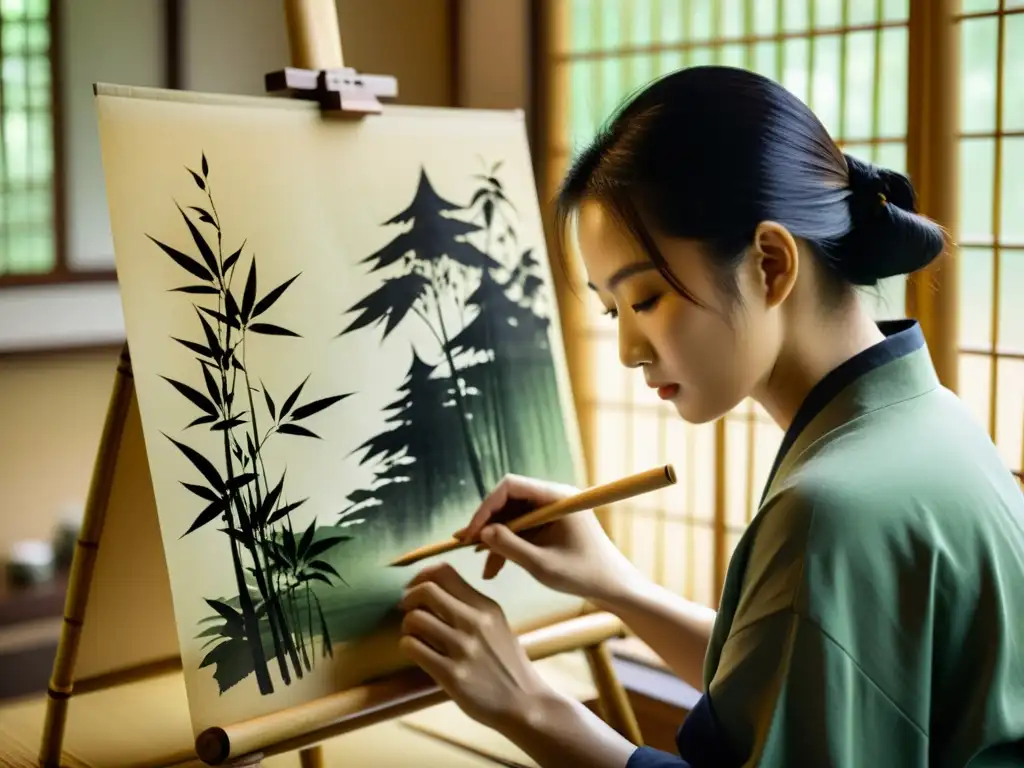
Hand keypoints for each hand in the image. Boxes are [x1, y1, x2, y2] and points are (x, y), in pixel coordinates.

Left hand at [398, 561, 552, 732]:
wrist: (523, 703)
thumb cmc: (507, 663)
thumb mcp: (496, 624)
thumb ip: (470, 607)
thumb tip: (432, 591)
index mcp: (486, 607)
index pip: (445, 572)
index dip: (421, 576)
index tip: (414, 587)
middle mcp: (474, 622)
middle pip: (426, 591)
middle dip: (408, 598)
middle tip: (407, 610)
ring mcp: (463, 648)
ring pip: (415, 619)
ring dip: (407, 626)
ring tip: (413, 634)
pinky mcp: (451, 675)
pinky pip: (414, 648)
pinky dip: (408, 646)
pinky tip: (415, 651)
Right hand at [455, 474, 641, 607]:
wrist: (614, 587)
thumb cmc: (584, 575)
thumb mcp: (542, 565)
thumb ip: (510, 546)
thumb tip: (482, 532)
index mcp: (557, 497)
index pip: (510, 486)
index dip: (485, 507)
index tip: (471, 532)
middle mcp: (554, 498)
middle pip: (509, 501)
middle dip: (487, 525)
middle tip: (466, 547)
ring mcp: (553, 511)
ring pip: (513, 518)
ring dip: (496, 541)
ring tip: (482, 568)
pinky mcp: (552, 525)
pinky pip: (523, 529)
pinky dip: (509, 546)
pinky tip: (494, 568)